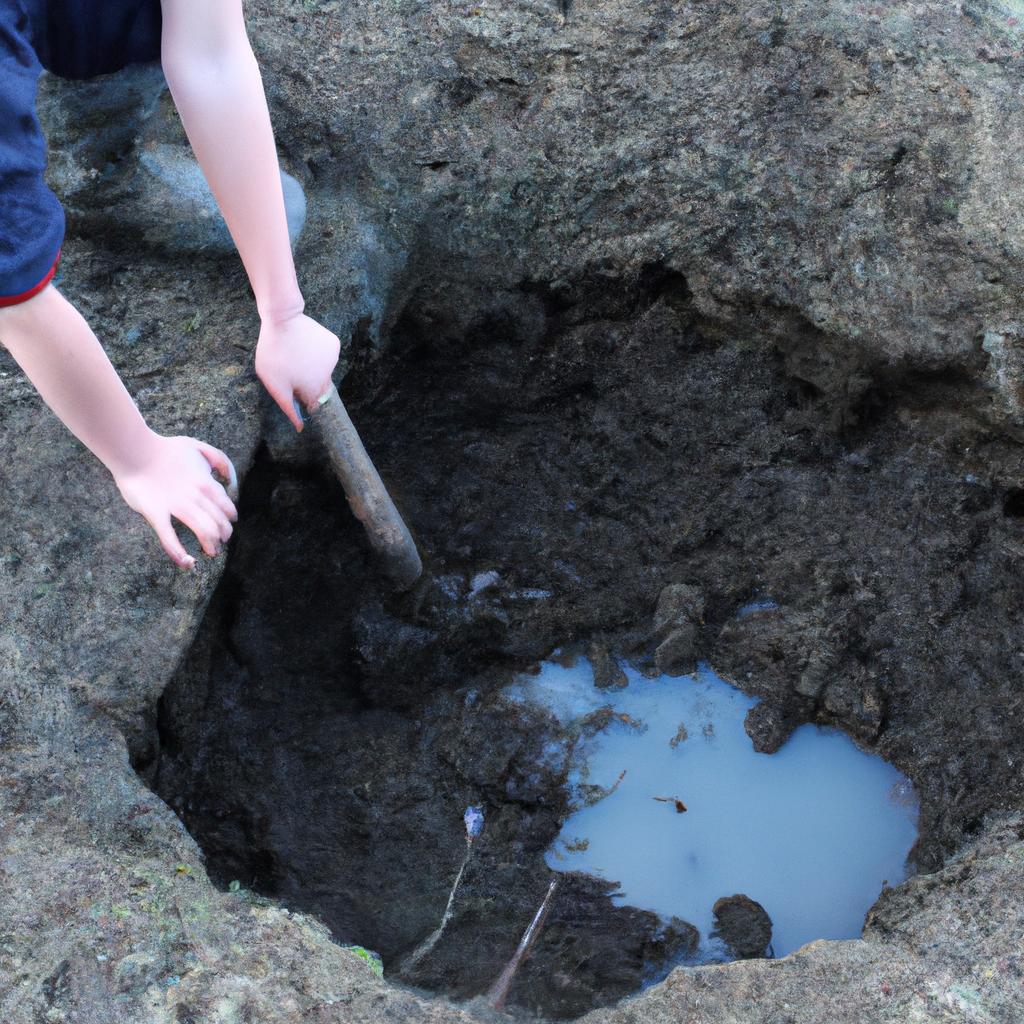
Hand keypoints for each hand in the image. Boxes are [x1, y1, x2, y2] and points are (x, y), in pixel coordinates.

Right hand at [113, 432, 238, 568]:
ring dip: (211, 545)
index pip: (226, 507)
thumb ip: (219, 460)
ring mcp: (175, 507)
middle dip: (223, 534)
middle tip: (221, 541)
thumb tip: (230, 480)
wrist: (134, 450)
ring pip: (202, 531)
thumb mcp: (199, 447)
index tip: (228, 523)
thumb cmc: (165, 449)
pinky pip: (168, 538)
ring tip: (212, 551)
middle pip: (218, 522)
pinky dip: (179, 553)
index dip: (229, 517)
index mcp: (206, 482)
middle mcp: (195, 497)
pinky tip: (187, 563)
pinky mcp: (156, 514)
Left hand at [254, 311, 340, 431]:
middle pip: (320, 387)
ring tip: (296, 354)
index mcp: (314, 389)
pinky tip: (305, 345)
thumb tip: (300, 427)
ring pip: (323, 370)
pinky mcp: (334, 344)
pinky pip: (327, 354)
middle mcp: (329, 376)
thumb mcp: (274, 384)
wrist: (282, 319)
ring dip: (312, 367)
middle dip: (307, 382)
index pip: (314, 404)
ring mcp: (333, 358)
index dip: (302, 398)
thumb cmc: (274, 353)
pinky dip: (318, 353)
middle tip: (291, 368)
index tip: (292, 387)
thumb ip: (288, 407)